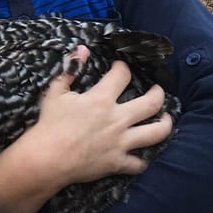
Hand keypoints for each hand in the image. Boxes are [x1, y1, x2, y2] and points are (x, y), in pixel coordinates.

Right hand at [0, 48, 172, 212]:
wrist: (46, 158)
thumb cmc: (49, 124)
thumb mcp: (55, 92)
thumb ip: (71, 69)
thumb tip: (82, 49)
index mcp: (101, 99)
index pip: (122, 75)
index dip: (123, 68)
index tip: (120, 68)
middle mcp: (117, 119)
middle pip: (151, 103)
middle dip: (158, 93)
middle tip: (157, 90)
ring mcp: (120, 142)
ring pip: (156, 133)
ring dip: (165, 124)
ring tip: (166, 119)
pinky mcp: (117, 162)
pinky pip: (139, 163)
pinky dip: (142, 160)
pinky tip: (143, 155)